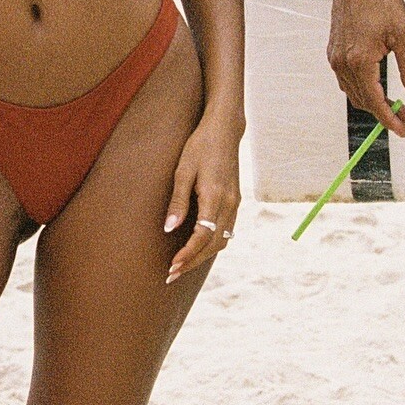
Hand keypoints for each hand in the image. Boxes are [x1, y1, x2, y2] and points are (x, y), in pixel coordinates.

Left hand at [163, 109, 242, 284]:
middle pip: (213, 244)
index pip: (202, 236)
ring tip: (182, 266)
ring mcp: (235, 203)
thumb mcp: (183, 171)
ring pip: (222, 241)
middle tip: (171, 274)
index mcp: (215, 197)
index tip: (172, 266)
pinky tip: (198, 248)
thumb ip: (178, 201)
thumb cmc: (200, 146)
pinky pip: (226, 231)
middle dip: (192, 262)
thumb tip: (169, 229)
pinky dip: (212, 244)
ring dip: (203, 256)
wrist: (225, 130)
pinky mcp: (235, 201)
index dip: (187, 254)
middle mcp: (230, 204)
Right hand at [328, 0, 404, 134]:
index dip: (391, 120)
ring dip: (374, 103)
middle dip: (387, 114)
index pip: (375, 101)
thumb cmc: (380, 2)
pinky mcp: (334, 51)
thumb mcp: (404, 35)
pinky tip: (376, 87)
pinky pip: (346, 81)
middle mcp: (343, 63)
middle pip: (364, 101)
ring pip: (353, 93)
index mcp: (360, 62)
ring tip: (396, 107)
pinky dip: (362, 90)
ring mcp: (335, 58)